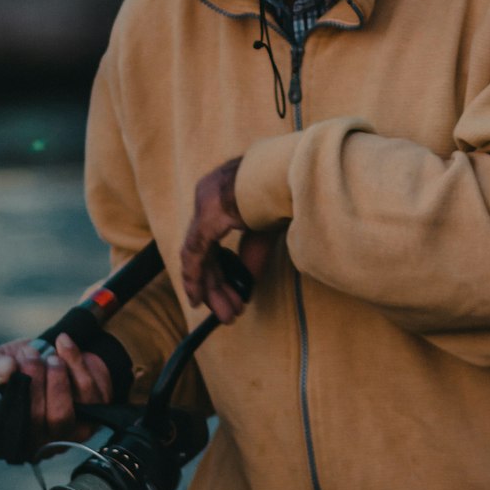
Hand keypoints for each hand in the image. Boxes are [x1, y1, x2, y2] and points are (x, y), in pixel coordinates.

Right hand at [0, 334, 111, 450]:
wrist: (64, 356)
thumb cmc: (28, 366)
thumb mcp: (2, 361)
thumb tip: (3, 369)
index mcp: (10, 436)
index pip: (4, 437)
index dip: (8, 403)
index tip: (11, 368)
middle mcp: (38, 445)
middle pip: (35, 422)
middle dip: (34, 381)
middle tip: (30, 355)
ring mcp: (68, 436)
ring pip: (62, 415)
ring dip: (56, 378)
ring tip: (51, 357)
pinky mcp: (93, 420)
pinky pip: (88, 395)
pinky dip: (76, 365)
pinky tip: (65, 347)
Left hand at [180, 159, 280, 321]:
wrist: (294, 173)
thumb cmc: (285, 193)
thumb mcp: (265, 230)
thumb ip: (250, 256)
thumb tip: (243, 287)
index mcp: (218, 192)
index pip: (207, 239)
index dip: (215, 270)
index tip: (225, 294)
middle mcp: (205, 195)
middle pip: (202, 250)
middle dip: (215, 285)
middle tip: (228, 313)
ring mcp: (205, 202)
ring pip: (197, 255)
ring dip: (211, 288)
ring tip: (226, 315)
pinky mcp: (209, 215)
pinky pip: (195, 253)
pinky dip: (196, 278)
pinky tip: (199, 298)